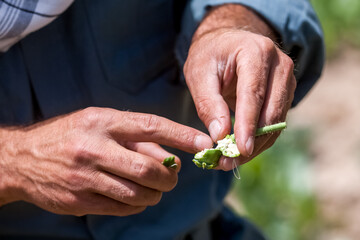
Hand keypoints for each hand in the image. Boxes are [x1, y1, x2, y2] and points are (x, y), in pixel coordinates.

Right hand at [0, 107, 212, 215]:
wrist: (23, 159)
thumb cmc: (70, 136)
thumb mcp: (100, 124)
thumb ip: (136, 139)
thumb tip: (173, 158)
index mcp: (102, 122)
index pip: (151, 126)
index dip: (182, 135)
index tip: (205, 143)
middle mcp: (94, 148)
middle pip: (148, 169)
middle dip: (169, 177)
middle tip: (172, 178)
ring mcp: (85, 177)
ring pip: (138, 193)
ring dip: (155, 193)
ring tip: (154, 188)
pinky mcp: (80, 200)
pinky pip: (122, 207)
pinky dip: (137, 203)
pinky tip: (135, 196)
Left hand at [184, 5, 295, 169]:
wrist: (227, 43)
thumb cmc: (209, 56)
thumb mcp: (199, 74)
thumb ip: (208, 103)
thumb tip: (220, 135)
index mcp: (256, 52)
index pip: (254, 94)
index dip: (247, 125)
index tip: (240, 150)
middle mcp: (279, 65)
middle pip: (270, 111)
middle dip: (251, 141)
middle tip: (227, 163)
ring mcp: (287, 79)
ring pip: (277, 122)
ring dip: (256, 145)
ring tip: (230, 161)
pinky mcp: (286, 93)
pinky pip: (276, 123)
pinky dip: (260, 140)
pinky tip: (242, 151)